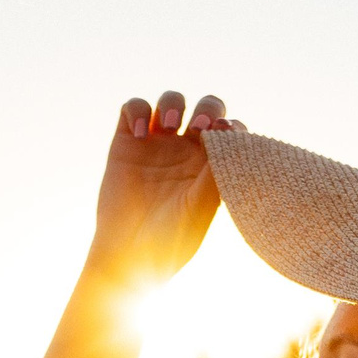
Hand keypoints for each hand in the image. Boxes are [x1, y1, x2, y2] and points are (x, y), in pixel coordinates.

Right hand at [86, 89, 236, 289]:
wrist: (130, 256)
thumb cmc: (171, 240)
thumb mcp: (201, 208)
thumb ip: (215, 172)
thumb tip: (229, 134)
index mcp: (210, 166)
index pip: (229, 129)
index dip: (231, 124)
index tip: (226, 132)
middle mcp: (185, 151)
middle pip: (205, 108)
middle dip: (207, 107)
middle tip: (200, 126)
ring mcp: (155, 145)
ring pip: (170, 102)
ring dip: (173, 103)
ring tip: (170, 124)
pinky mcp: (126, 143)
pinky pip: (133, 108)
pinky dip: (139, 110)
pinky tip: (142, 134)